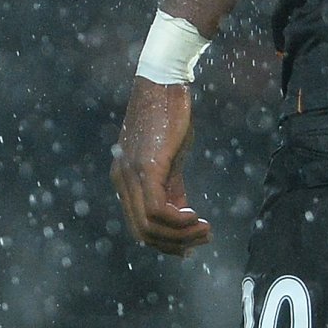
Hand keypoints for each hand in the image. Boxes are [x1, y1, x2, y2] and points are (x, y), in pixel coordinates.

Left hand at [112, 78, 212, 257]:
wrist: (164, 82)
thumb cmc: (169, 118)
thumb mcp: (169, 159)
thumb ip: (172, 189)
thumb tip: (183, 218)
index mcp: (123, 181)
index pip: (138, 227)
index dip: (165, 242)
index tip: (190, 244)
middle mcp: (121, 181)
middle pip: (142, 233)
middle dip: (174, 244)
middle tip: (203, 239)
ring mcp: (132, 175)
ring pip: (149, 225)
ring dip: (181, 236)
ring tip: (205, 230)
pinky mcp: (147, 166)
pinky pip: (158, 209)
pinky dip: (179, 221)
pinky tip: (196, 217)